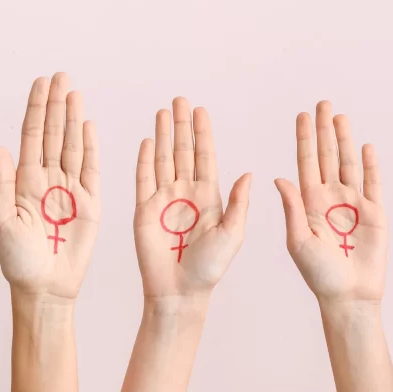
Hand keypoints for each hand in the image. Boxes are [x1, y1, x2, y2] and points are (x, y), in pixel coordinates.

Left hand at [0, 73, 99, 300]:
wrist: (45, 289)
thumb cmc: (17, 262)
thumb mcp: (0, 223)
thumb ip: (2, 185)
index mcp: (23, 182)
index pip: (31, 136)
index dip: (36, 109)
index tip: (40, 83)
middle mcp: (47, 179)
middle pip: (54, 134)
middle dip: (56, 104)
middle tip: (60, 76)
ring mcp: (70, 189)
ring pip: (73, 145)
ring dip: (73, 118)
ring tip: (74, 92)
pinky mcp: (91, 203)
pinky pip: (92, 169)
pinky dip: (92, 146)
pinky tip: (89, 125)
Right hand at [132, 97, 251, 298]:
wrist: (180, 291)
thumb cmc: (210, 268)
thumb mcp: (233, 234)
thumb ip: (239, 203)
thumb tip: (249, 173)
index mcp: (209, 196)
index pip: (205, 156)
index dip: (202, 133)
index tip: (201, 110)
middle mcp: (186, 193)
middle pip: (183, 151)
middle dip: (182, 125)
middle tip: (180, 99)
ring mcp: (164, 200)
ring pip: (163, 159)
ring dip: (164, 135)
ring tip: (163, 111)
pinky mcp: (143, 210)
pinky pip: (143, 179)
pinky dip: (145, 159)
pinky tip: (148, 140)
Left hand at [275, 101, 386, 304]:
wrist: (349, 296)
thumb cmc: (319, 275)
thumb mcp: (298, 241)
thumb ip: (292, 208)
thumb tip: (278, 178)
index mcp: (309, 203)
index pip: (306, 162)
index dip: (304, 139)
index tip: (302, 115)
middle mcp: (330, 198)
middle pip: (327, 156)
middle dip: (325, 130)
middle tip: (323, 104)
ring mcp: (353, 204)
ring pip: (349, 163)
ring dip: (345, 140)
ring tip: (341, 117)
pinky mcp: (375, 213)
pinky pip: (373, 182)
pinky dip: (370, 164)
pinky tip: (365, 146)